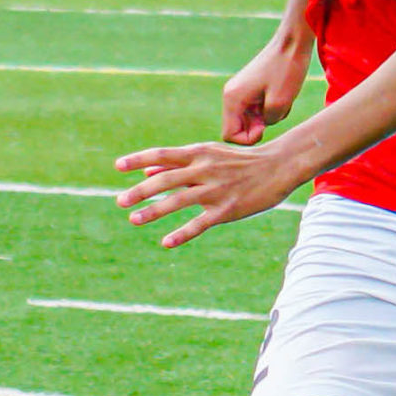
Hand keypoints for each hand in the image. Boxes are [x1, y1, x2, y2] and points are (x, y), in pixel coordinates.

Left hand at [114, 140, 306, 249]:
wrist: (278, 166)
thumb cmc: (238, 161)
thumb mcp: (208, 155)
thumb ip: (176, 163)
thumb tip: (145, 171)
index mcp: (198, 153)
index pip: (162, 154)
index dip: (138, 160)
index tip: (117, 167)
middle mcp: (204, 170)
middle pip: (165, 179)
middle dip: (140, 191)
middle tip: (120, 201)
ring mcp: (215, 190)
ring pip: (178, 201)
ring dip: (153, 211)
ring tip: (134, 219)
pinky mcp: (227, 209)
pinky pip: (200, 223)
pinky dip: (182, 233)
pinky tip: (166, 242)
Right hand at [222, 35, 310, 143]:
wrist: (292, 43)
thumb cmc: (286, 70)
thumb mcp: (280, 103)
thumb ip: (267, 122)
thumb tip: (262, 124)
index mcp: (232, 98)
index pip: (229, 135)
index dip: (247, 139)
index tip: (264, 128)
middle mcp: (231, 95)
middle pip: (238, 128)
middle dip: (258, 128)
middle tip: (275, 115)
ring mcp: (240, 91)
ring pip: (249, 119)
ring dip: (266, 118)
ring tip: (281, 103)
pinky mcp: (251, 89)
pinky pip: (256, 110)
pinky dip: (270, 109)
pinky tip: (282, 97)